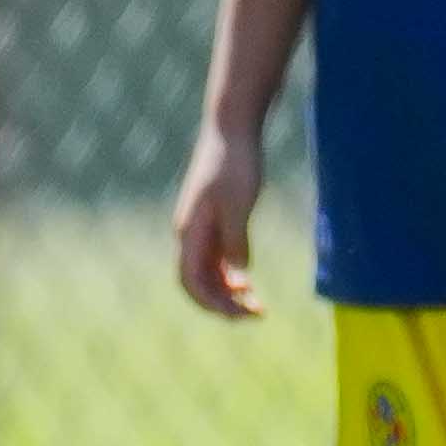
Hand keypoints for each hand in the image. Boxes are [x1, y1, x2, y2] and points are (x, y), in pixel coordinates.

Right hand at [171, 118, 266, 320]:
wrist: (231, 130)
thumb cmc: (234, 164)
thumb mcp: (238, 206)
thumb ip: (235, 242)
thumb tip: (237, 276)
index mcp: (190, 231)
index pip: (192, 281)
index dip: (213, 303)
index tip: (241, 314)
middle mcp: (189, 233)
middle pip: (197, 282)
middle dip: (223, 304)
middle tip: (256, 315)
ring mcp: (199, 228)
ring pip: (207, 273)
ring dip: (228, 293)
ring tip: (256, 304)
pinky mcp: (212, 220)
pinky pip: (215, 259)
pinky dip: (229, 276)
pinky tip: (247, 283)